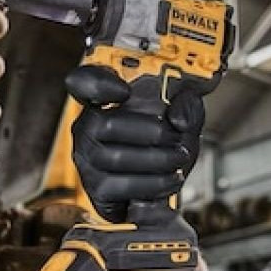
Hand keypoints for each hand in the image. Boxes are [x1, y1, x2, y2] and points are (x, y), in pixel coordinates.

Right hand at [66, 65, 204, 222]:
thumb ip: (186, 104)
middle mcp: (87, 127)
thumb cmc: (166, 142)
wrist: (164, 181)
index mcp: (104, 99)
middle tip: (176, 138)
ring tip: (178, 159)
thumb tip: (178, 119)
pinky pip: (121, 187)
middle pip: (106, 125)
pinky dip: (153, 184)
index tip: (126, 91)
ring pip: (115, 158)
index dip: (100, 84)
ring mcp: (88, 159)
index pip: (84, 81)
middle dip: (151, 133)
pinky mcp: (97, 189)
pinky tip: (171, 179)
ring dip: (157, 160)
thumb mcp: (184, 113)